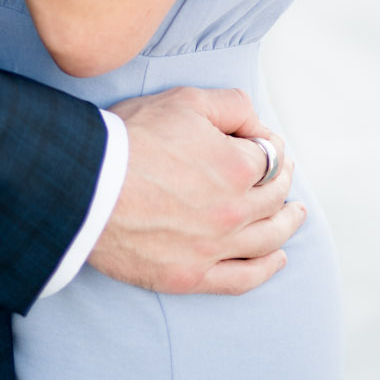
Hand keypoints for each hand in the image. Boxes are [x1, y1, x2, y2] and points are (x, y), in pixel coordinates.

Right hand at [90, 86, 303, 296]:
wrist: (85, 187)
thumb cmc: (131, 139)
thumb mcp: (186, 101)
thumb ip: (232, 106)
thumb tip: (256, 125)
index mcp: (238, 167)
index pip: (271, 156)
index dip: (266, 144)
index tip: (258, 141)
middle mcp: (235, 211)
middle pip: (274, 196)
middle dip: (283, 180)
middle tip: (283, 172)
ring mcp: (214, 248)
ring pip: (268, 238)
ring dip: (287, 224)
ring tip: (295, 215)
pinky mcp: (189, 275)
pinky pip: (242, 279)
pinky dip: (265, 269)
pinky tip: (275, 259)